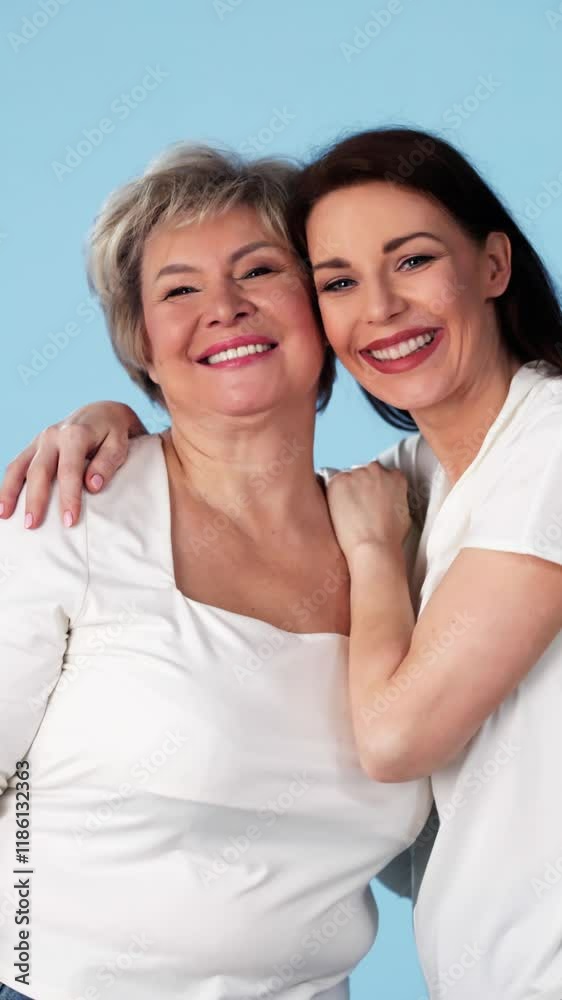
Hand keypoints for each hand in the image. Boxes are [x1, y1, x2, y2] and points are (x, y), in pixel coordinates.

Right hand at [0, 402, 146, 527]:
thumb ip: (107, 463)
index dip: (68, 496)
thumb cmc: (112, 434)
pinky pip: (15, 465)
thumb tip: (92, 486)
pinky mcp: (33, 447)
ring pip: (19, 466)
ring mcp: (39, 441)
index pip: (69, 470)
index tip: (69, 520)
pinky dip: (6, 484)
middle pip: (39, 470)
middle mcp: (53, 435)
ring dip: (10, 492)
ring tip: (5, 516)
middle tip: (32, 525)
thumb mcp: (118, 444)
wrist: (100, 413)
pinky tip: (3, 504)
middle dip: (35, 499)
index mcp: (75, 434)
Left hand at [326, 461, 410, 561]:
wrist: (373, 545)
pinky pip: (334, 483)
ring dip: (348, 490)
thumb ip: (394, 499)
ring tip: (349, 511)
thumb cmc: (388, 536)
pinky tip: (339, 510)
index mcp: (396, 477)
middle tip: (360, 505)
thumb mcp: (403, 513)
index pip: (385, 473)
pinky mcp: (338, 481)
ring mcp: (356, 474)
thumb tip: (386, 501)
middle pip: (366, 472)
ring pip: (349, 477)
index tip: (373, 496)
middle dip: (363, 486)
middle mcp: (377, 471)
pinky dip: (334, 494)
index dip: (377, 487)